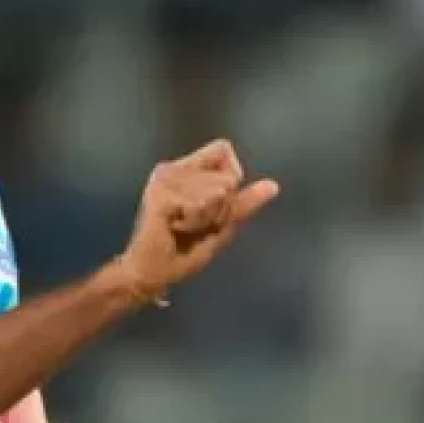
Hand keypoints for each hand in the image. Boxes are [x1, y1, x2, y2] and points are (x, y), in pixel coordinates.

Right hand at [121, 139, 278, 302]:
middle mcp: (172, 168)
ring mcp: (165, 179)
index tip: (209, 206)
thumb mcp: (220, 225)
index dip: (229, 178)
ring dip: (206, 217)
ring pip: (218, 190)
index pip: (222, 149)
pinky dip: (193, 223)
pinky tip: (172, 228)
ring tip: (180, 227)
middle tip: (192, 224)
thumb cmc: (182, 252)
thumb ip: (243, 203)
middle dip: (219, 208)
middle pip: (227, 176)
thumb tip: (273, 185)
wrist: (150, 273)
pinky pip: (202, 204)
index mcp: (185, 170)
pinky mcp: (160, 194)